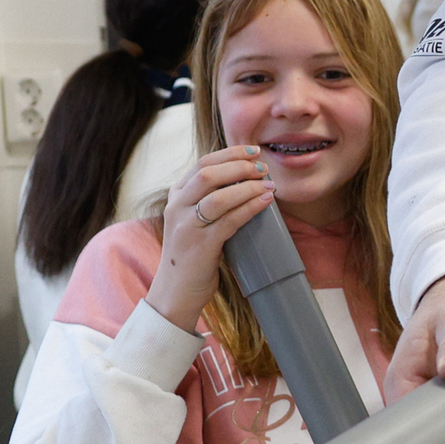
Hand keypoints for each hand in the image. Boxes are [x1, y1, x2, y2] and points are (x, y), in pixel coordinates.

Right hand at [142, 146, 276, 328]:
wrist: (175, 291)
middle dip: (240, 166)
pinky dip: (249, 207)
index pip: (202, 163)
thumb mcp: (192, 220)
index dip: (230, 153)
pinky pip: (229, 220)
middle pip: (208, 173)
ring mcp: (187, 226)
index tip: (253, 152)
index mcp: (176, 196)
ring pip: (218, 195)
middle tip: (263, 168)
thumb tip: (246, 180)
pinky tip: (265, 202)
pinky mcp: (201, 245)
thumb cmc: (191, 254)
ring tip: (269, 185)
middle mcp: (177, 207)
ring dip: (247, 186)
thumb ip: (208, 199)